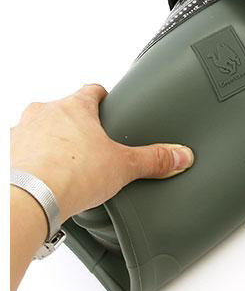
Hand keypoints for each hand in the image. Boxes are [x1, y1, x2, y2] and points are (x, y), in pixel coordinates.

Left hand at [10, 83, 193, 223]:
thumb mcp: (124, 166)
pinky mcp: (6, 156)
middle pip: (63, 110)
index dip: (104, 98)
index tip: (108, 103)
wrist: (27, 199)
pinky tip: (41, 180)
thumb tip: (180, 154)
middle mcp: (43, 114)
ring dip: (48, 143)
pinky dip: (29, 163)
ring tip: (64, 166)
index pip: (93, 91)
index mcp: (74, 107)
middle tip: (90, 144)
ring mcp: (19, 134)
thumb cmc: (69, 175)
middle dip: (76, 125)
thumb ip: (155, 159)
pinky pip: (19, 154)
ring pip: (37, 130)